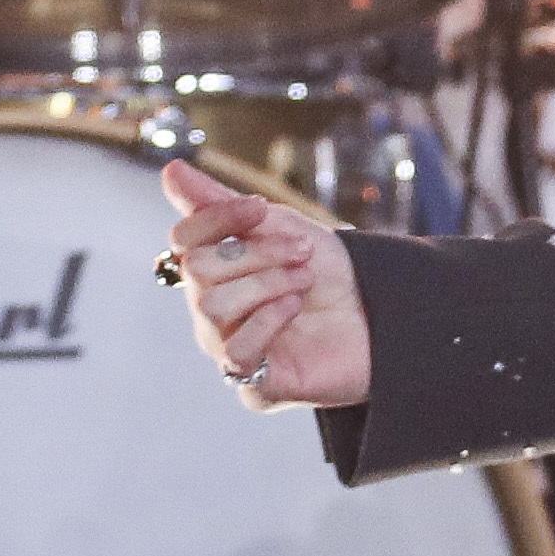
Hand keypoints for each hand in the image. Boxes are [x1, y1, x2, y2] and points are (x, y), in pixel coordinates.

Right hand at [165, 160, 372, 409]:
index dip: (218, 217)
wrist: (382, 314)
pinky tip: (294, 309)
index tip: (260, 206)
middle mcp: (212, 313)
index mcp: (213, 273)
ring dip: (266, 283)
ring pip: (212, 308)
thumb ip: (220, 204)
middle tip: (301, 252)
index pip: (184, 240)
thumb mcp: (278, 226)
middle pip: (198, 272)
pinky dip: (266, 322)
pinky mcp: (254, 385)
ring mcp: (229, 350)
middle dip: (254, 253)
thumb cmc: (328, 273)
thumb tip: (171, 170)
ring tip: (303, 281)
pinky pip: (235, 352)